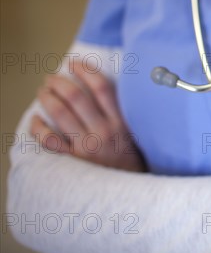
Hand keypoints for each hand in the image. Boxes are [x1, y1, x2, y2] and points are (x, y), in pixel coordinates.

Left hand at [31, 60, 145, 171]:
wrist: (130, 188)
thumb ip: (121, 111)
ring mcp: (88, 146)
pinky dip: (38, 127)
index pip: (102, 87)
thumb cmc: (130, 156)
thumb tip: (100, 86)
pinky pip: (49, 140)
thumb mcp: (133, 131)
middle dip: (59, 82)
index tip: (74, 63)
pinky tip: (36, 120)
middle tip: (51, 78)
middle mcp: (105, 131)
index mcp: (121, 120)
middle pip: (76, 96)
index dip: (85, 71)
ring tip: (43, 92)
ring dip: (47, 97)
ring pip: (60, 113)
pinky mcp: (74, 160)